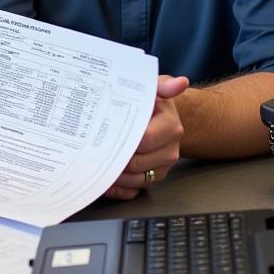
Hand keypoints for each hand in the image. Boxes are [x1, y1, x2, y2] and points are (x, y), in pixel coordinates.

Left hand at [104, 75, 187, 200]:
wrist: (161, 116)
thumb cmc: (153, 102)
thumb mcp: (156, 88)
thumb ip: (164, 85)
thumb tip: (180, 82)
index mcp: (170, 128)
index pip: (145, 140)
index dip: (124, 140)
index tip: (106, 135)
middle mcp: (168, 150)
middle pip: (137, 163)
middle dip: (115, 159)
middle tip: (93, 153)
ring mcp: (161, 166)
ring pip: (136, 180)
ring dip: (115, 177)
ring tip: (96, 167)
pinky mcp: (153, 177)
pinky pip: (136, 191)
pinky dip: (120, 190)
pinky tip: (106, 183)